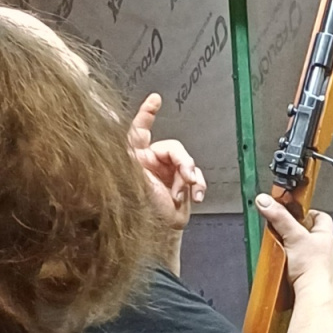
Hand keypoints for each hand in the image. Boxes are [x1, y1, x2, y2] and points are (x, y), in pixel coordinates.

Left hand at [126, 93, 204, 230]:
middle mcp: (151, 162)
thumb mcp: (133, 180)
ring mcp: (167, 173)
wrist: (159, 232)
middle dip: (183, 162)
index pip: (140, 130)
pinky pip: (196, 177)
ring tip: (186, 190)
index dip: (147, 113)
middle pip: (173, 148)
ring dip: (190, 177)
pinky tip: (194, 194)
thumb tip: (133, 137)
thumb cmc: (140, 212)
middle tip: (187, 175)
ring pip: (187, 163)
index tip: (155, 100)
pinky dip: (198, 186)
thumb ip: (135, 158)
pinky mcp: (180, 183)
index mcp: (135, 157)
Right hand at [256, 192, 332, 285]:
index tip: (293, 209)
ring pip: (301, 248)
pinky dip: (287, 261)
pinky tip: (280, 261)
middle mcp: (323, 249)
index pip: (320, 216)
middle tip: (281, 227)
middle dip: (294, 229)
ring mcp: (316, 262)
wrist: (313, 295)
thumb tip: (267, 201)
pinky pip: (296, 263)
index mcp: (325, 236)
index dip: (307, 211)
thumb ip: (279, 217)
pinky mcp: (307, 274)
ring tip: (278, 244)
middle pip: (307, 232)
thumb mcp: (293, 236)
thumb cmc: (313, 269)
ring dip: (289, 246)